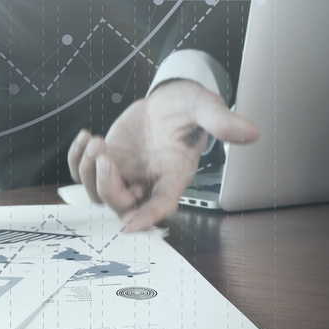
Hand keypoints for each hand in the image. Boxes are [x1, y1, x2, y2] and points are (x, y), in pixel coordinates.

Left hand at [67, 80, 259, 230]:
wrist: (169, 102)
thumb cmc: (188, 109)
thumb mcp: (206, 108)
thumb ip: (222, 121)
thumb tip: (250, 131)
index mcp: (173, 177)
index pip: (161, 206)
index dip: (147, 218)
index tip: (130, 226)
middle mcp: (147, 183)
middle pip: (122, 204)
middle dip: (108, 185)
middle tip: (105, 155)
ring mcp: (124, 176)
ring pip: (97, 193)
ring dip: (90, 170)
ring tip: (97, 140)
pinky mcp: (107, 163)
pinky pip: (83, 174)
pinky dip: (78, 160)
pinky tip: (86, 137)